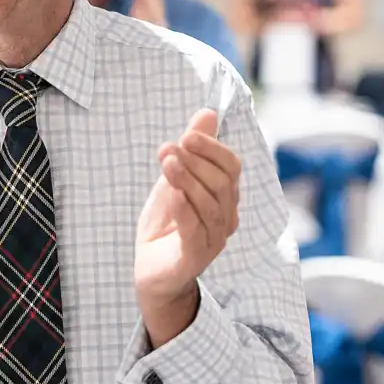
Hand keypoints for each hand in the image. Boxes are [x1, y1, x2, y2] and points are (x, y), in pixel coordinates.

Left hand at [134, 108, 240, 345]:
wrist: (151, 270)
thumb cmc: (167, 224)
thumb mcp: (175, 179)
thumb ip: (191, 150)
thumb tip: (206, 113)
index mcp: (226, 198)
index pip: (232, 167)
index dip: (212, 148)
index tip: (185, 135)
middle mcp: (226, 219)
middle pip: (223, 183)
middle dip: (196, 161)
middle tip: (167, 147)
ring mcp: (213, 241)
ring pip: (211, 205)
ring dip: (187, 179)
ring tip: (165, 162)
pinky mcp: (194, 259)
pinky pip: (195, 232)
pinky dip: (184, 210)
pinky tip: (171, 194)